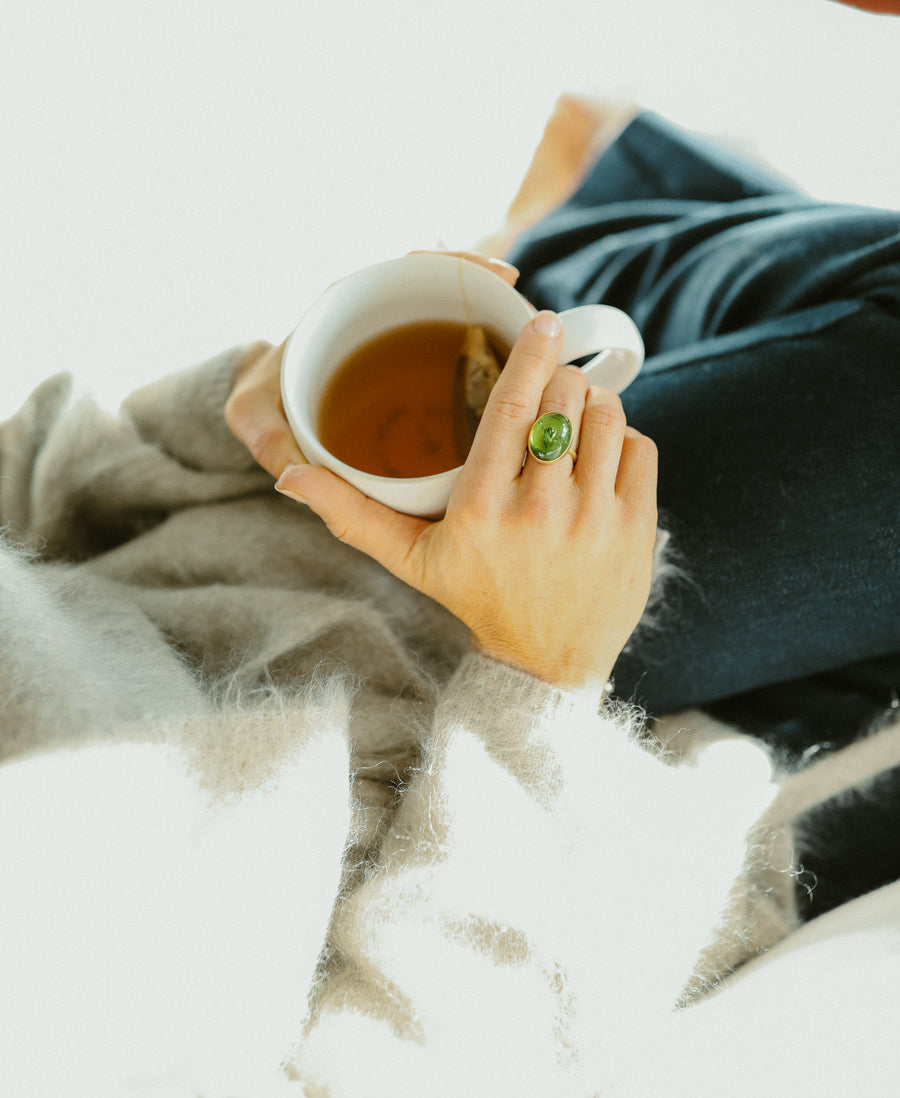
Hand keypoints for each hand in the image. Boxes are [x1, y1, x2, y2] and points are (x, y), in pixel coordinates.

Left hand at [224, 253, 521, 479]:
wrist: (268, 411)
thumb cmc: (262, 402)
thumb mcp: (255, 417)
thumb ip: (268, 437)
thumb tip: (294, 477)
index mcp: (345, 307)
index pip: (407, 270)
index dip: (455, 268)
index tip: (496, 276)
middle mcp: (382, 319)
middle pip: (447, 294)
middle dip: (494, 302)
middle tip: (537, 320)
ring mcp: (406, 345)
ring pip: (461, 329)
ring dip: (502, 337)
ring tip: (545, 356)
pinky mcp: (421, 374)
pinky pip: (461, 363)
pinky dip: (492, 370)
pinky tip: (526, 391)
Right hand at [276, 310, 657, 688]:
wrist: (546, 660)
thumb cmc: (476, 598)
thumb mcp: (410, 559)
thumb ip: (351, 513)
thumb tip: (288, 476)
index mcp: (481, 507)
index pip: (512, 404)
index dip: (530, 353)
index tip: (540, 322)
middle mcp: (540, 509)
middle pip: (563, 398)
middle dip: (559, 381)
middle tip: (549, 391)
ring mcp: (594, 519)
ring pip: (606, 416)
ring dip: (593, 402)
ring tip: (574, 419)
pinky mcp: (636, 528)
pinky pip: (640, 448)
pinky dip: (623, 438)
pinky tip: (600, 457)